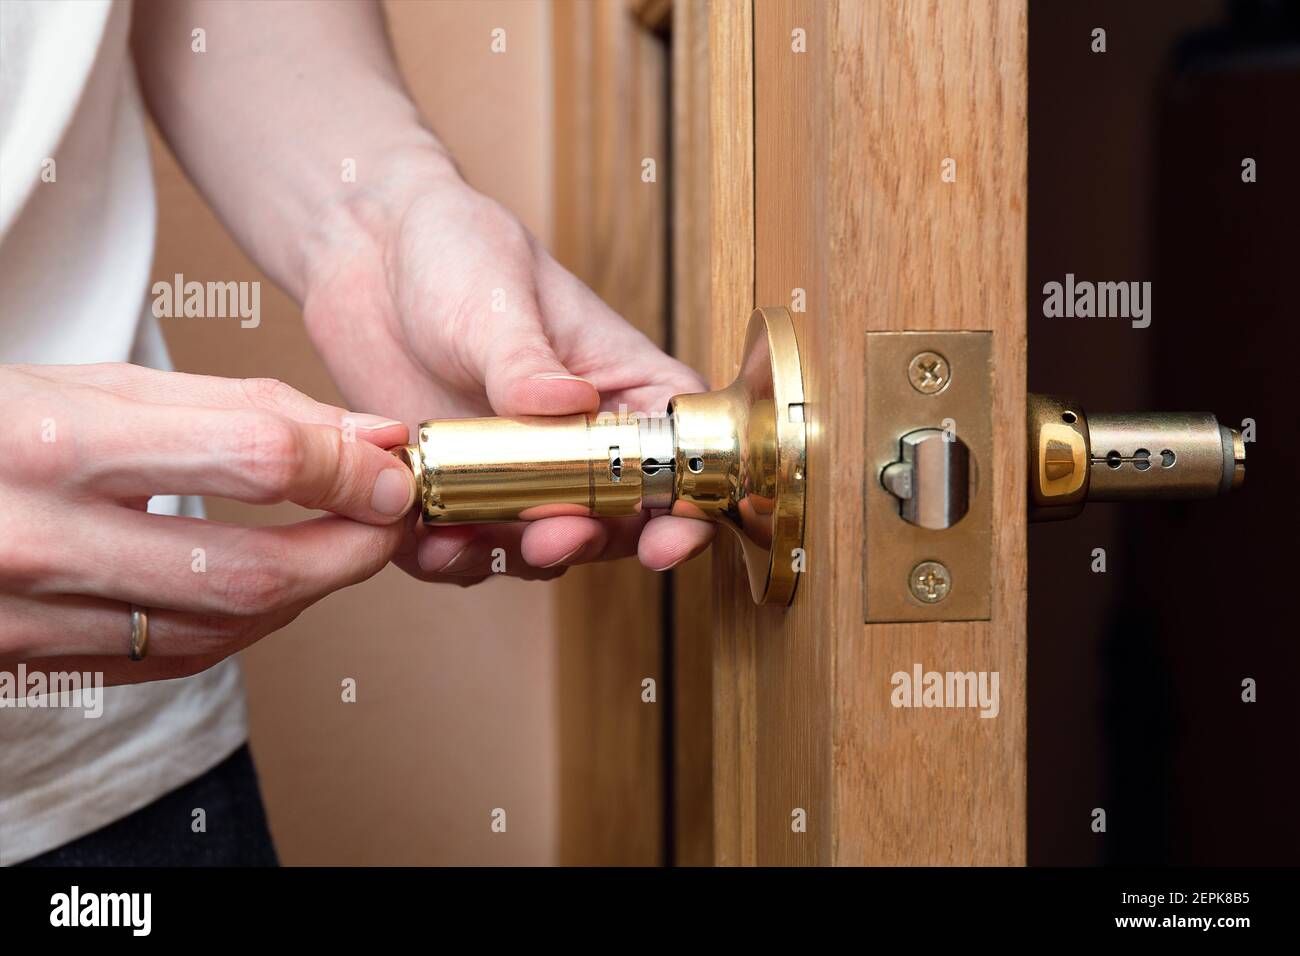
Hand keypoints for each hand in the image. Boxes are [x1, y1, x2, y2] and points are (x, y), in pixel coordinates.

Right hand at [0, 363, 413, 683]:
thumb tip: (368, 439)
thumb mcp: (103, 385)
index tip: (393, 467)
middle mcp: (40, 540)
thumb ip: (242, 410)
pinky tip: (274, 588)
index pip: (253, 459)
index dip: (348, 467)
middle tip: (390, 521)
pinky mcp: (33, 666)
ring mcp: (29, 619)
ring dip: (308, 594)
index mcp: (55, 442)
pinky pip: (174, 661)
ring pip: (223, 630)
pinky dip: (246, 626)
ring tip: (341, 546)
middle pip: (253, 571)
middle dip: (351, 551)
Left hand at [301, 155, 715, 585]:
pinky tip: (430, 543)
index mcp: (622, 384)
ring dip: (520, 558)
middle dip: (592, 540)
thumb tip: (568, 401)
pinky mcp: (460, 492)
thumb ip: (527, 361)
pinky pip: (469, 548)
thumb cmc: (456, 251)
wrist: (367, 256)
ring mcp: (521, 473)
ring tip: (478, 542)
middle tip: (555, 537)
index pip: (677, 452)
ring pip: (545, 546)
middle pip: (618, 518)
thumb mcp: (498, 296)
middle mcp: (583, 441)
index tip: (667, 538)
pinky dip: (454, 559)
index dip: (686, 504)